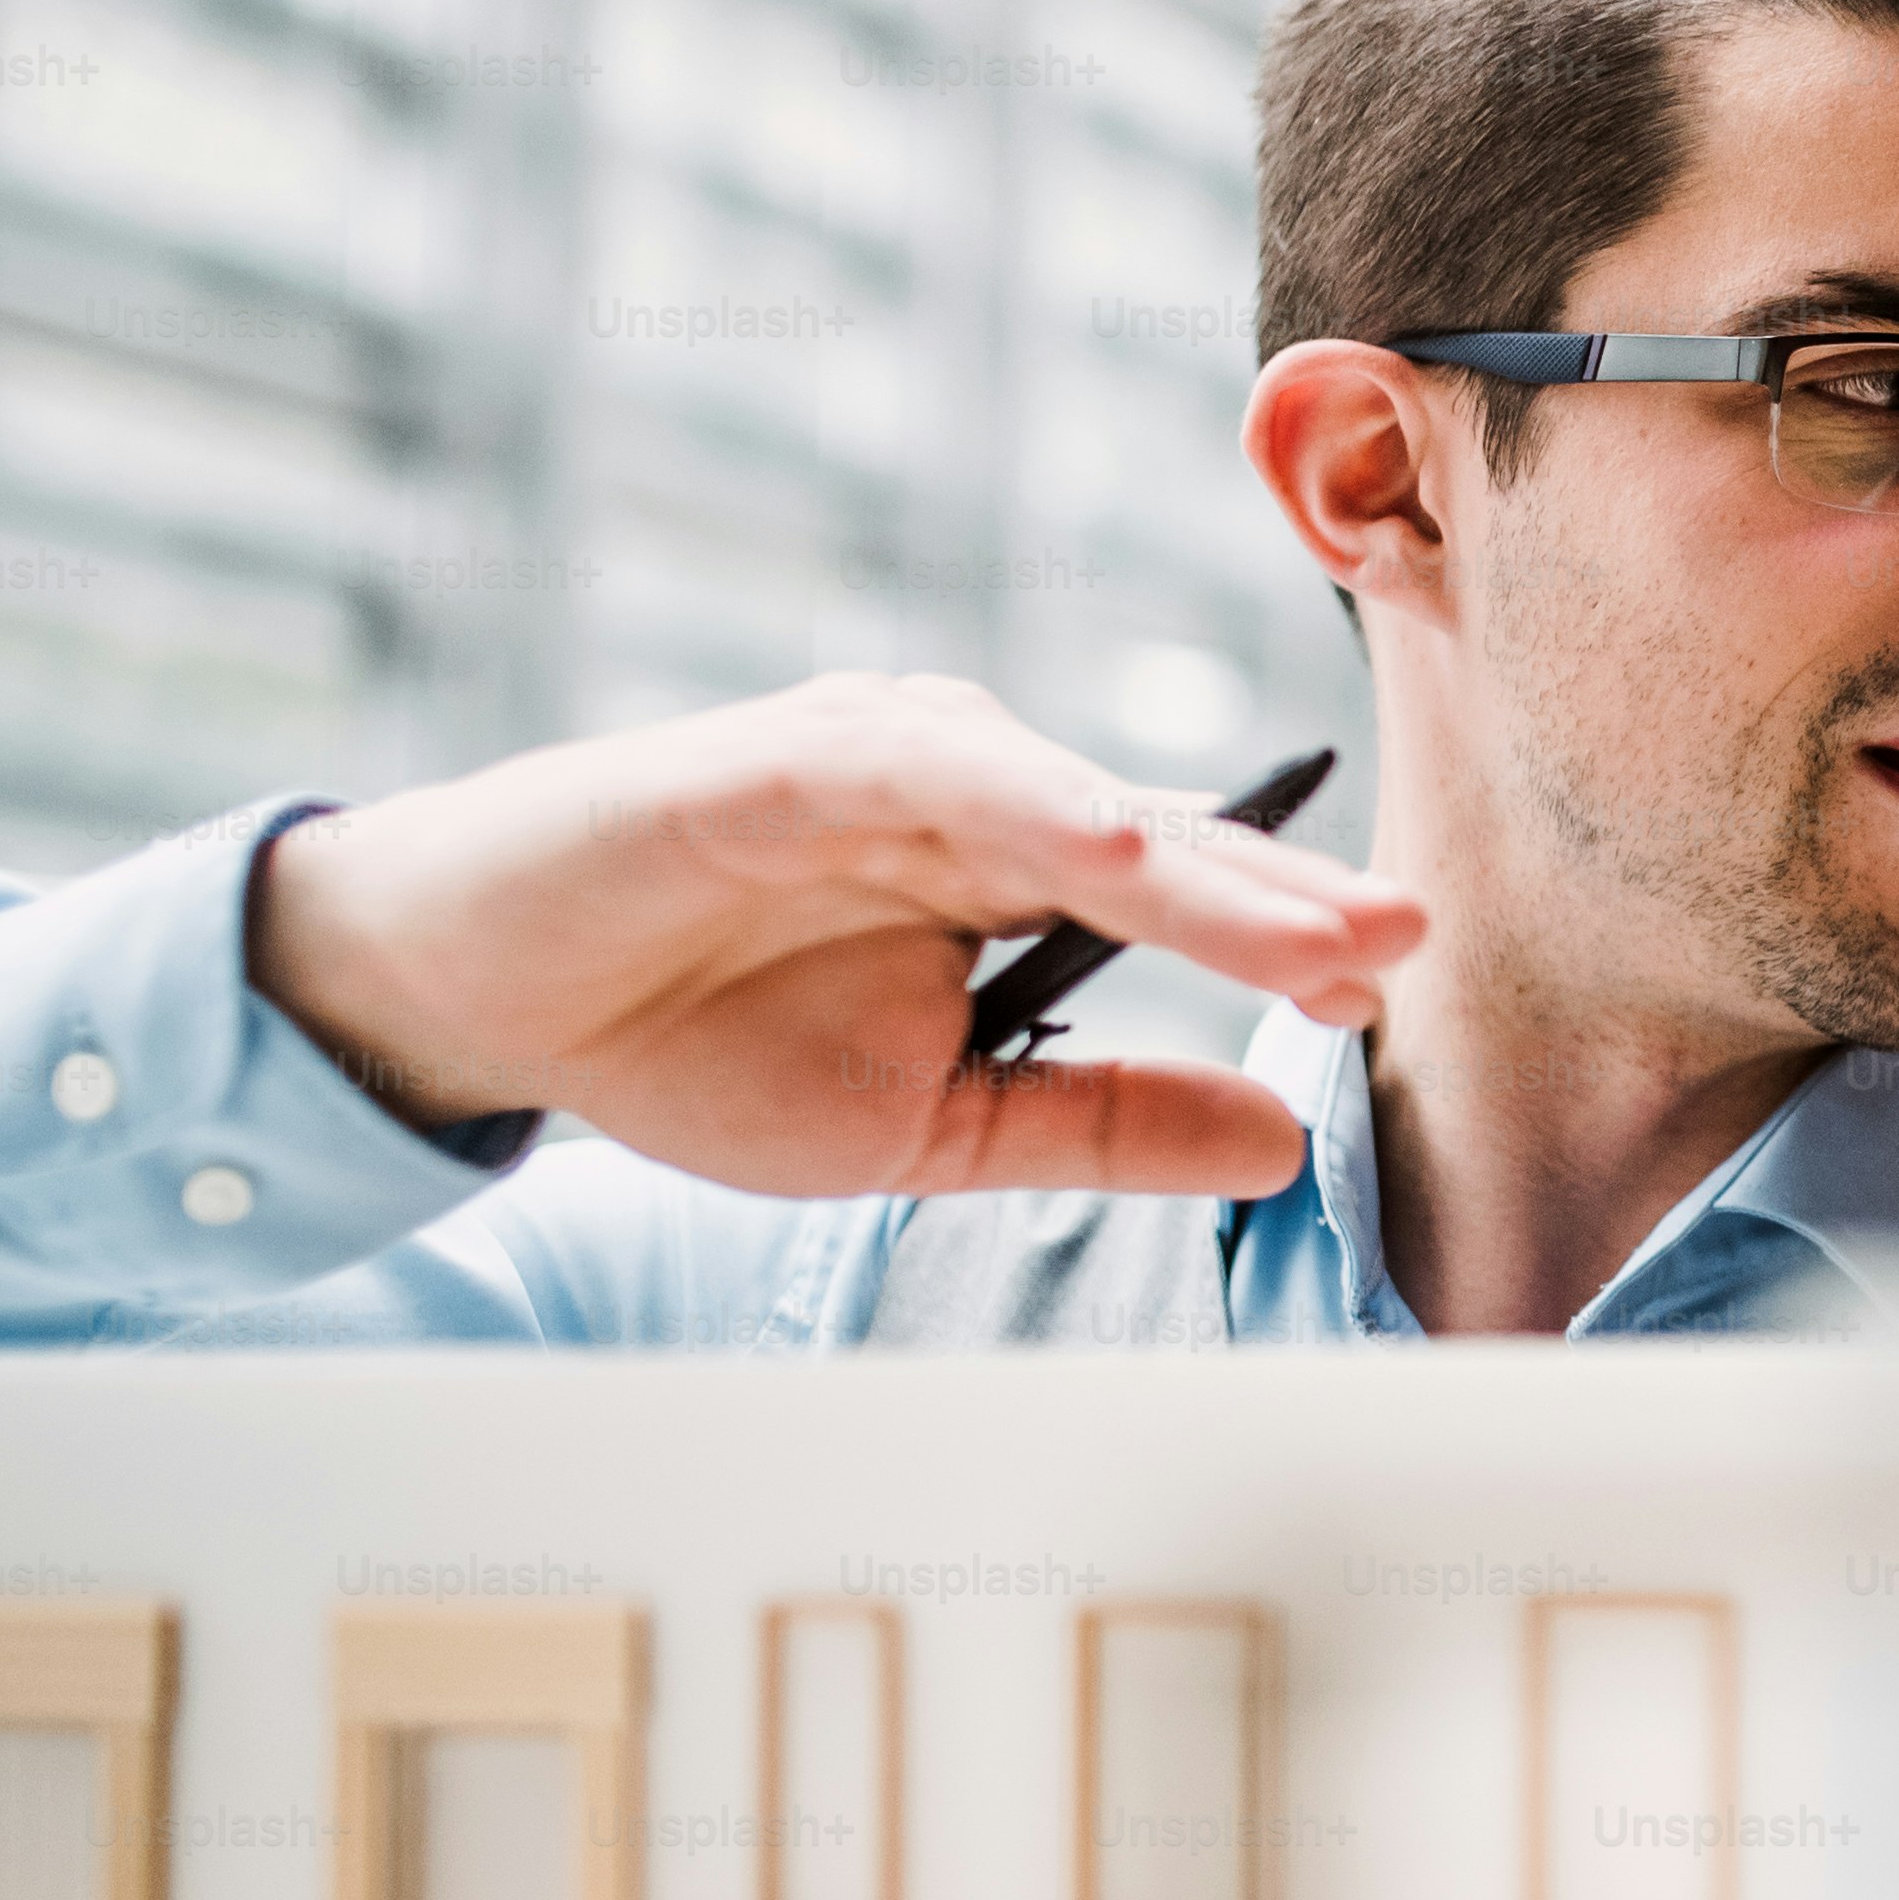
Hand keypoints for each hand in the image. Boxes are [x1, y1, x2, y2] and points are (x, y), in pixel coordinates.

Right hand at [247, 674, 1425, 1199]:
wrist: (493, 1003)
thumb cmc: (699, 1045)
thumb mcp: (932, 1125)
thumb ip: (1100, 1123)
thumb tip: (1276, 1144)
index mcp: (1010, 867)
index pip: (1181, 898)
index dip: (1285, 940)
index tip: (1390, 993)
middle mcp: (968, 792)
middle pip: (1157, 842)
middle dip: (1282, 895)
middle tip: (1405, 935)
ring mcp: (879, 761)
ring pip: (1066, 801)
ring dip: (1187, 860)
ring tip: (1296, 916)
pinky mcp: (778, 755)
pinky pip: (921, 766)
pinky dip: (1018, 795)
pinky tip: (1105, 844)